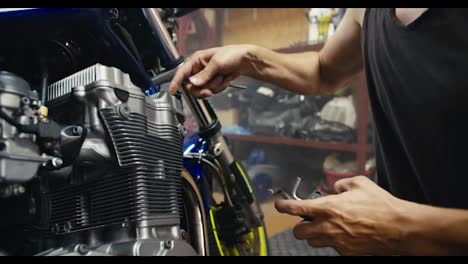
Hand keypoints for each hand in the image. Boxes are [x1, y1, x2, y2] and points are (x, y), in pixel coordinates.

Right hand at [168, 44, 255, 97]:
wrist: (245, 61)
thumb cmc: (232, 55)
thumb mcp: (217, 63)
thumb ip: (204, 74)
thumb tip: (192, 82)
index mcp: (196, 60)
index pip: (182, 72)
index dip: (176, 82)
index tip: (172, 91)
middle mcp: (199, 69)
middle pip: (191, 86)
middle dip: (202, 88)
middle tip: (210, 87)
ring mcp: (206, 77)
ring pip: (202, 90)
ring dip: (213, 87)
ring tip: (221, 78)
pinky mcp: (212, 83)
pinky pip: (211, 91)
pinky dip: (219, 88)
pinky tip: (224, 80)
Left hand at [275, 176, 411, 255]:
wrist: (398, 228)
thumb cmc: (380, 205)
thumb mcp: (359, 184)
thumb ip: (341, 184)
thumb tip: (336, 188)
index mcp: (327, 207)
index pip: (296, 208)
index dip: (283, 206)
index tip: (279, 205)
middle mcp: (327, 226)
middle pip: (299, 232)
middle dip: (301, 226)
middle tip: (309, 220)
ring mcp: (336, 242)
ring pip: (313, 242)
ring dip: (316, 235)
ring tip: (329, 227)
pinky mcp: (345, 253)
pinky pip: (332, 248)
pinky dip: (334, 242)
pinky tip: (346, 235)